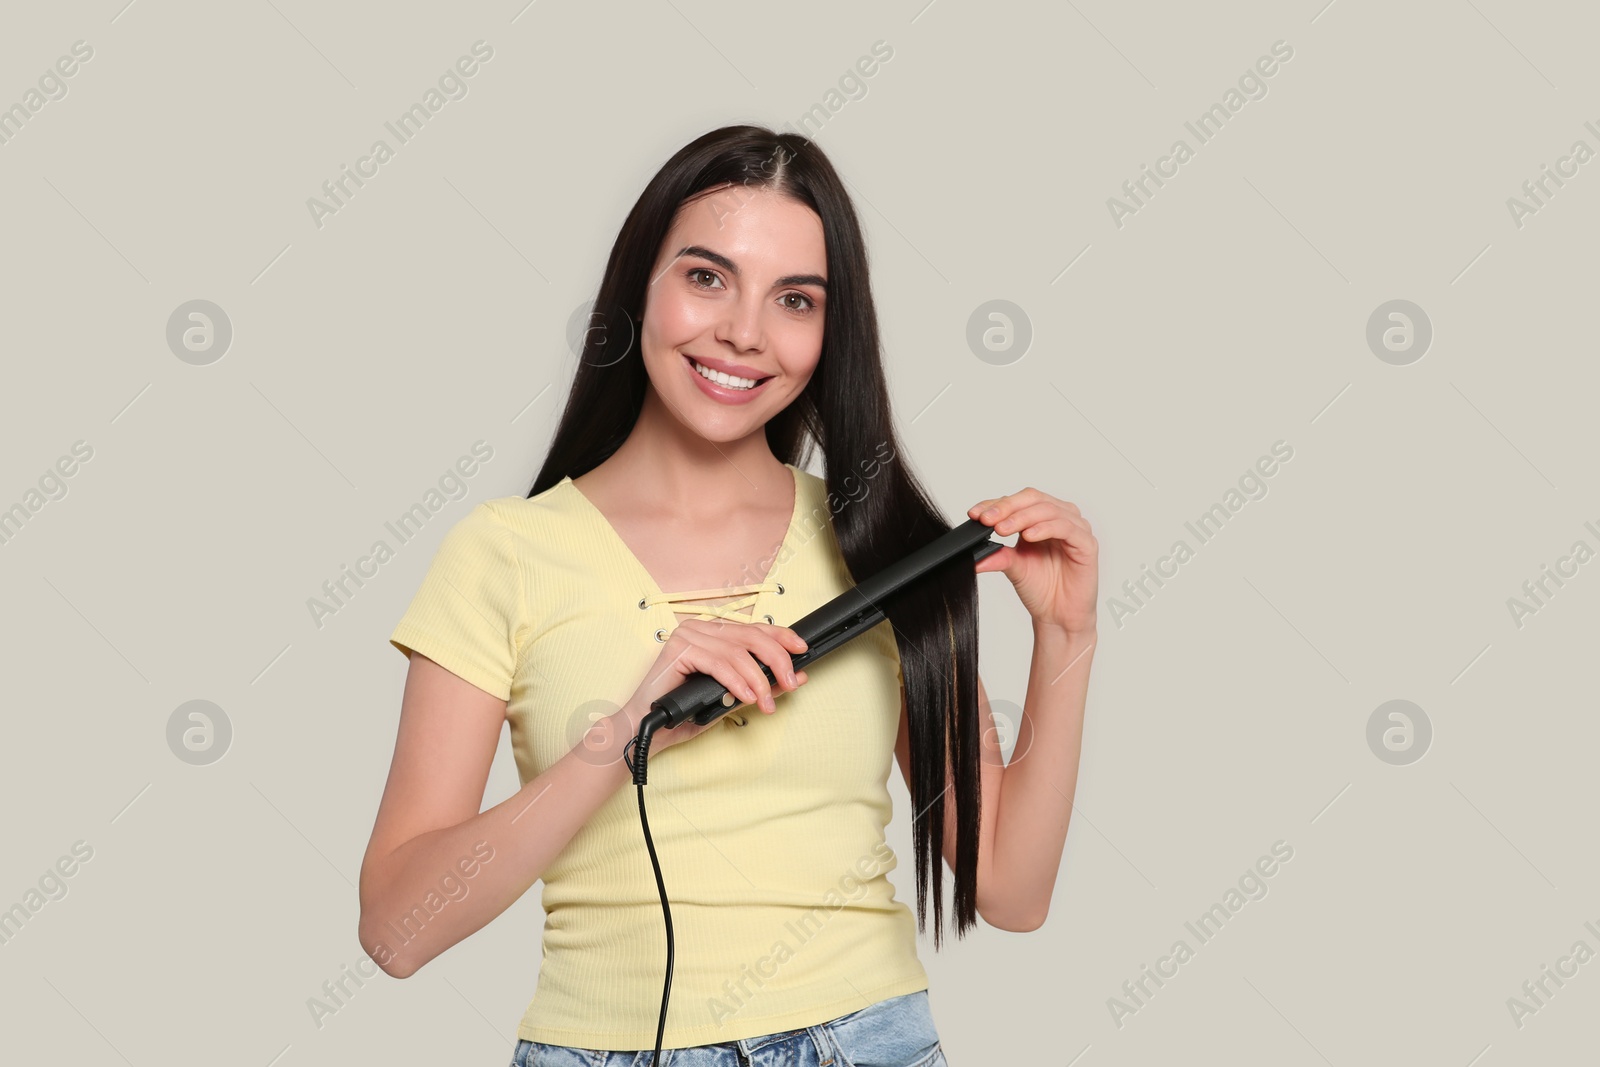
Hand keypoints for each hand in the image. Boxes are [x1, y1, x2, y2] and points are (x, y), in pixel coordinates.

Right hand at [623, 616, 810, 753]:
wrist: (650, 729)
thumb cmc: (686, 712)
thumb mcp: (735, 697)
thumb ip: (763, 684)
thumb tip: (798, 676)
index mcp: (713, 633)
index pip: (755, 628)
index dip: (782, 636)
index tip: (802, 649)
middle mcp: (700, 628)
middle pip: (751, 637)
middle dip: (777, 661)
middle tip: (791, 683)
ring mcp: (688, 636)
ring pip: (737, 652)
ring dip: (758, 680)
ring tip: (765, 701)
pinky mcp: (678, 650)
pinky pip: (718, 663)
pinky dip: (737, 682)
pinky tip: (746, 696)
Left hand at [968, 487, 1098, 635]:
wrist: (1059, 616)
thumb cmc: (1042, 589)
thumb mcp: (1013, 567)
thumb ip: (997, 555)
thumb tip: (973, 553)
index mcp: (1039, 519)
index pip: (1017, 501)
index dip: (995, 504)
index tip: (974, 514)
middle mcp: (1058, 518)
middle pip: (1032, 498)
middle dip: (1006, 507)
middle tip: (987, 520)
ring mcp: (1075, 529)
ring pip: (1048, 510)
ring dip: (1022, 517)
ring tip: (1002, 529)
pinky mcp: (1087, 544)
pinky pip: (1066, 528)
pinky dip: (1045, 528)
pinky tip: (1029, 536)